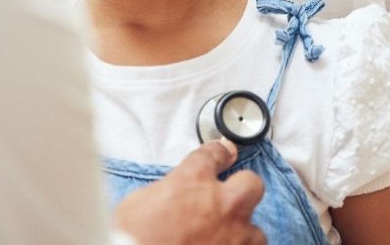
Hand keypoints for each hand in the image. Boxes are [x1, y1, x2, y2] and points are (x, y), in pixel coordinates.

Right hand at [113, 139, 265, 244]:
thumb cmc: (132, 239)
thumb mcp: (138, 202)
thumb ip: (165, 191)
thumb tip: (170, 197)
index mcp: (193, 179)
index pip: (215, 154)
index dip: (220, 152)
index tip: (224, 153)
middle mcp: (221, 203)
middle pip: (251, 182)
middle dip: (243, 188)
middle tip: (230, 197)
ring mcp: (234, 236)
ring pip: (257, 231)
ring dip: (243, 234)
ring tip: (228, 239)